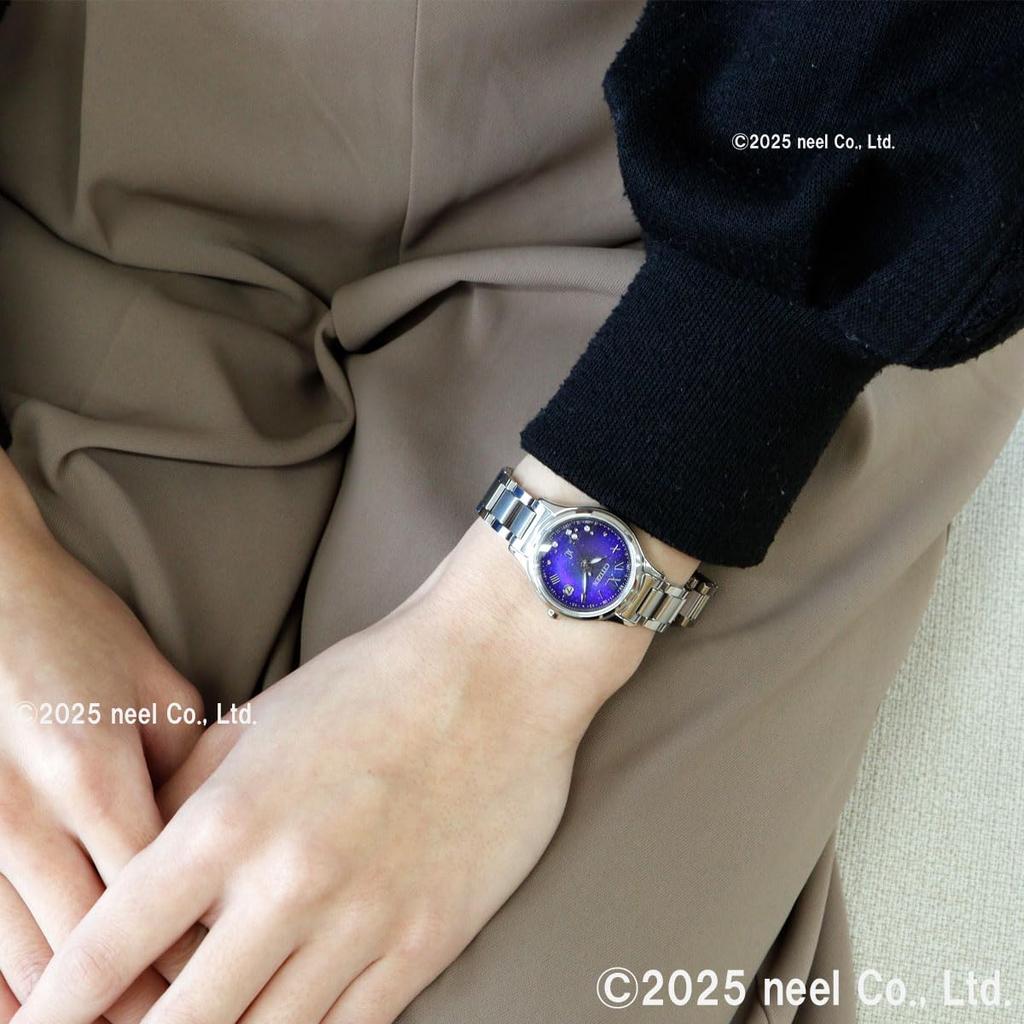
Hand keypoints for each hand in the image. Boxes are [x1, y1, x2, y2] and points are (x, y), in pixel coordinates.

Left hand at [12, 456, 698, 1023]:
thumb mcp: (255, 721)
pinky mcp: (427, 942)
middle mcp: (288, 886)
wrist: (497, 670)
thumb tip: (137, 874)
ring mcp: (363, 924)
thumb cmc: (372, 682)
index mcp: (230, 821)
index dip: (53, 1006)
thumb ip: (183, 800)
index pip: (109, 947)